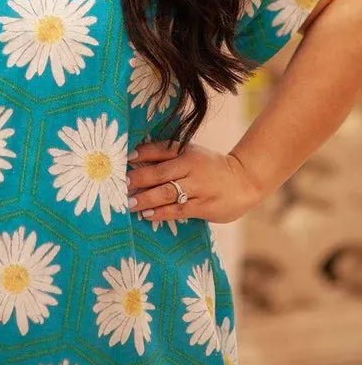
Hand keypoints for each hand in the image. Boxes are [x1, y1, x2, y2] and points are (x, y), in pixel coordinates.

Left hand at [126, 140, 261, 224]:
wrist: (244, 180)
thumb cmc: (210, 167)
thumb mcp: (192, 154)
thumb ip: (168, 155)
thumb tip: (136, 157)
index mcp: (186, 152)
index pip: (160, 149)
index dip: (141, 153)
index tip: (123, 160)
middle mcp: (191, 167)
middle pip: (160, 172)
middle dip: (138, 179)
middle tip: (121, 186)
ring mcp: (198, 187)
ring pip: (167, 192)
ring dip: (146, 199)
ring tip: (129, 204)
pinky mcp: (204, 206)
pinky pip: (179, 210)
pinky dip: (162, 213)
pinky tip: (148, 215)